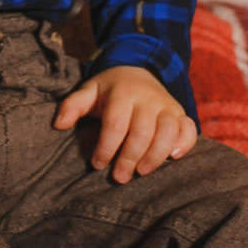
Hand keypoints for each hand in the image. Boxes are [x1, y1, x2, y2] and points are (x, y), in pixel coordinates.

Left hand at [52, 65, 195, 183]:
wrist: (137, 70)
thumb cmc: (109, 89)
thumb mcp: (89, 91)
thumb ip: (72, 106)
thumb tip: (58, 124)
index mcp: (122, 93)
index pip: (115, 123)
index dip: (106, 146)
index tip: (97, 164)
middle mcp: (147, 98)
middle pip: (141, 131)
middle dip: (130, 157)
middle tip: (119, 177)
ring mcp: (166, 105)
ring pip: (167, 132)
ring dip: (156, 155)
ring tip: (142, 172)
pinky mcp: (180, 113)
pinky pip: (189, 128)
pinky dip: (185, 143)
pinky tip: (174, 158)